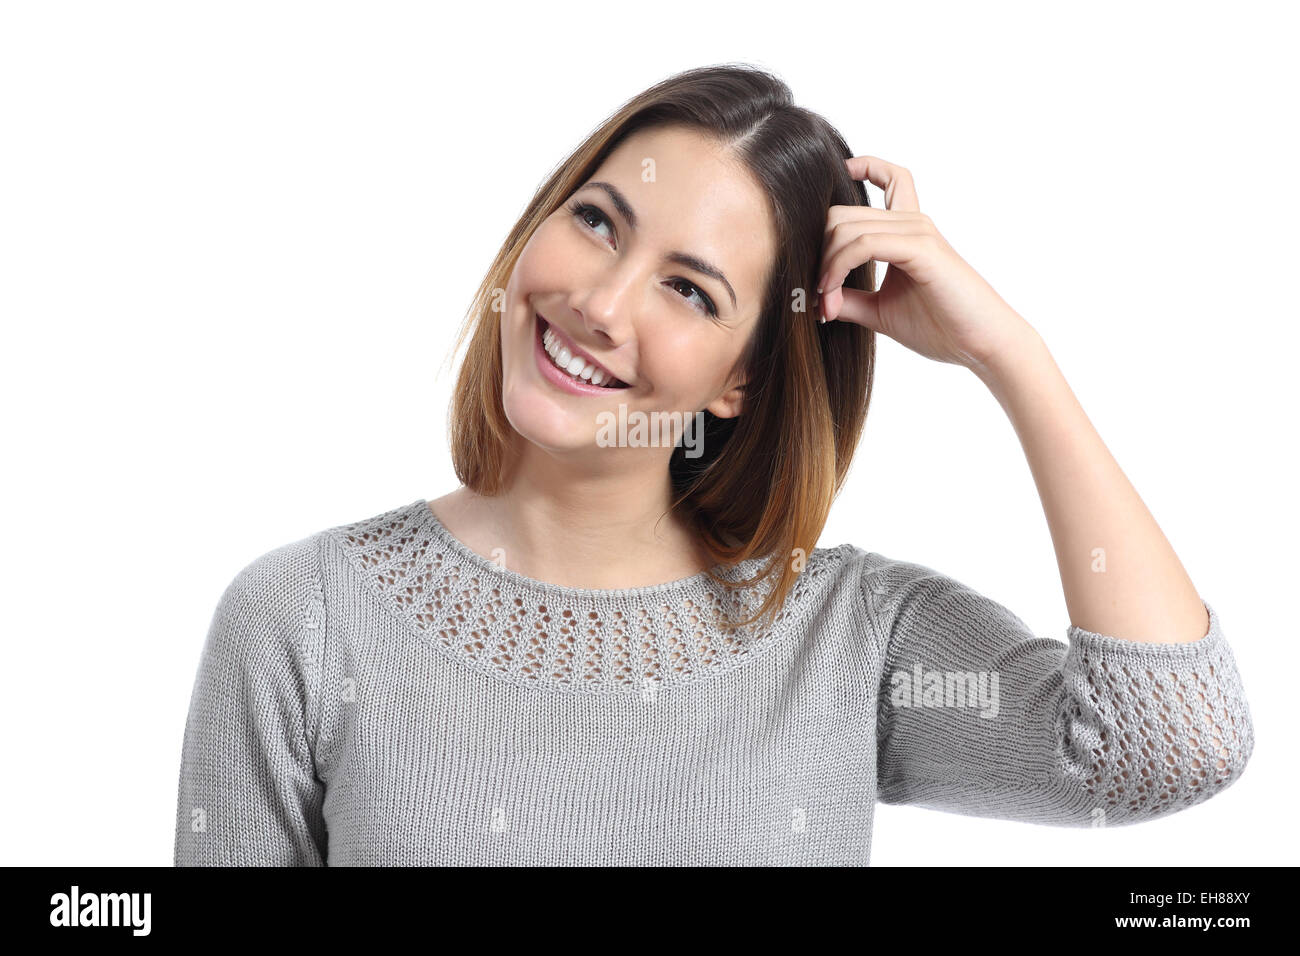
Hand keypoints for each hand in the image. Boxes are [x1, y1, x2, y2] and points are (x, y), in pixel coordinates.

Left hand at [816, 155, 1033, 373]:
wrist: (981, 345)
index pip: (891, 178)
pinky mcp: (921, 249)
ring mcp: (918, 232)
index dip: (863, 166)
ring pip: (846, 228)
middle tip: (818, 298)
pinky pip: (864, 244)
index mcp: (908, 231)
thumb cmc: (941, 327)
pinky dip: (838, 268)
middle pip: (842, 214)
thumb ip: (849, 299)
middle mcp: (913, 223)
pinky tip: (832, 295)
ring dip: (825, 268)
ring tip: (825, 304)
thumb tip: (817, 299)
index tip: (838, 178)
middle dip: (819, 255)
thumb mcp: (880, 311)